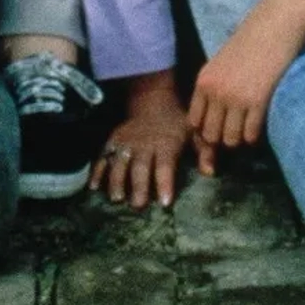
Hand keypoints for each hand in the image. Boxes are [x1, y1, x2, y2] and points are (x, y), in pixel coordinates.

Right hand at [93, 70, 196, 208]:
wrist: (152, 100)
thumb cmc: (176, 121)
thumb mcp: (194, 131)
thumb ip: (204, 151)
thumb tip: (210, 172)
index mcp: (166, 144)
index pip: (165, 166)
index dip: (165, 183)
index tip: (165, 201)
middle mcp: (145, 145)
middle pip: (141, 167)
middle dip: (139, 186)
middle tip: (138, 205)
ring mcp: (127, 143)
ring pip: (120, 163)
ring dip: (117, 181)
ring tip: (116, 198)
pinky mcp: (114, 141)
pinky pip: (104, 156)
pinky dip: (98, 170)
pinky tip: (93, 186)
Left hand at [187, 0, 304, 164]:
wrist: (274, 25)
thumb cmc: (250, 41)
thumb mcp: (220, 63)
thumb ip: (213, 87)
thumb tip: (212, 117)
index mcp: (204, 81)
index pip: (194, 122)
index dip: (206, 128)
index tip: (220, 125)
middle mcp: (216, 92)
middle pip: (211, 135)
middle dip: (222, 137)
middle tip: (235, 129)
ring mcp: (236, 98)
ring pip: (230, 140)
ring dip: (239, 137)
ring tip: (248, 126)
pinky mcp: (257, 101)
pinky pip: (250, 135)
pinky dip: (255, 134)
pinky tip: (259, 121)